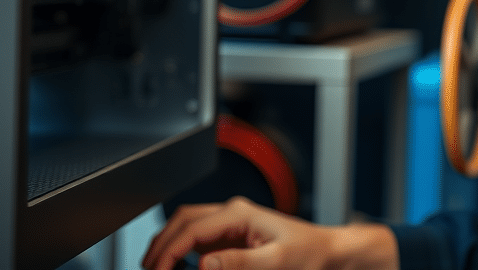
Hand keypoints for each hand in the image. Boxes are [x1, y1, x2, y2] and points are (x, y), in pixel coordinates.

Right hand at [142, 196, 398, 269]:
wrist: (328, 251)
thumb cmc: (309, 253)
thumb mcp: (277, 261)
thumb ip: (240, 263)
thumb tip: (203, 264)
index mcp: (239, 213)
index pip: (190, 228)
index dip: (168, 251)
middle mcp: (232, 213)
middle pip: (182, 220)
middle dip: (160, 243)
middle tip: (148, 268)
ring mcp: (231, 222)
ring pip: (187, 225)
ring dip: (168, 243)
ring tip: (155, 265)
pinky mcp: (233, 235)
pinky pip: (199, 237)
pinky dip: (182, 248)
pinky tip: (177, 264)